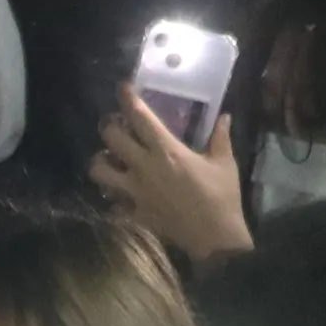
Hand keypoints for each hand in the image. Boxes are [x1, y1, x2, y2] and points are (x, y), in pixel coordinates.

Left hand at [89, 91, 249, 261]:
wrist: (216, 238)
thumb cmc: (222, 196)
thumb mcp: (225, 162)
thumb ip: (220, 137)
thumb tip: (224, 116)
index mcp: (167, 150)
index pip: (140, 117)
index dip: (127, 99)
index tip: (123, 87)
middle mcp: (145, 167)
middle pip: (111, 138)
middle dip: (108, 126)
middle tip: (114, 124)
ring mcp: (136, 192)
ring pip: (100, 171)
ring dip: (101, 161)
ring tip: (110, 159)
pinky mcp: (135, 214)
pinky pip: (111, 204)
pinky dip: (112, 198)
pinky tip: (119, 194)